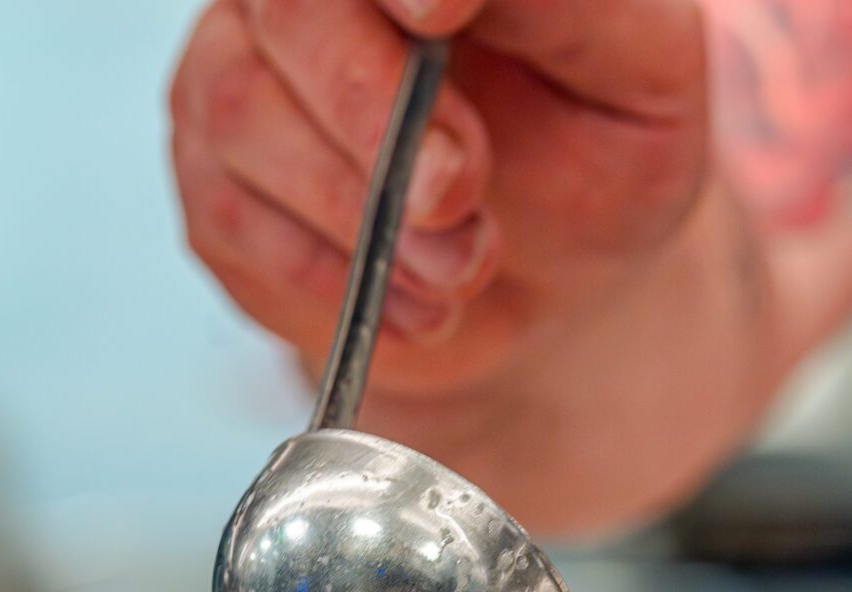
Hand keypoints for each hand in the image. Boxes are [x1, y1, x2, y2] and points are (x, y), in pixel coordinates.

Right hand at [168, 0, 714, 402]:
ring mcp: (240, 72)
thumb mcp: (637, 68)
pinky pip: (232, 217)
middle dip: (375, 114)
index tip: (437, 16)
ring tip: (462, 268)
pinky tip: (413, 301)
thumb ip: (561, 4)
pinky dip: (332, 276)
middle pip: (288, 9)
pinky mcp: (214, 183)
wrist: (557, 277)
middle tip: (459, 194)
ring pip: (242, 113)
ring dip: (360, 214)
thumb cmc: (596, 147)